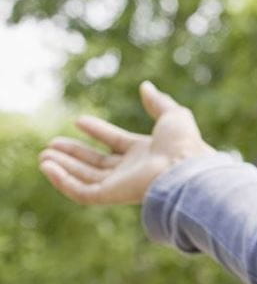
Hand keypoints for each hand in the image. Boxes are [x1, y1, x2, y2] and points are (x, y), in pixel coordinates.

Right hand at [38, 81, 215, 205]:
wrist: (186, 168)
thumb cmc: (184, 143)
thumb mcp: (172, 116)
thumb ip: (158, 102)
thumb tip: (147, 86)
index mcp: (146, 152)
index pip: (115, 142)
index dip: (97, 131)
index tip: (79, 120)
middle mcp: (132, 170)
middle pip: (96, 163)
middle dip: (73, 154)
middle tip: (50, 144)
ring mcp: (121, 185)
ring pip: (85, 178)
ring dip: (63, 168)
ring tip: (43, 156)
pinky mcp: (112, 196)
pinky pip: (82, 192)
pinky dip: (63, 182)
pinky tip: (48, 167)